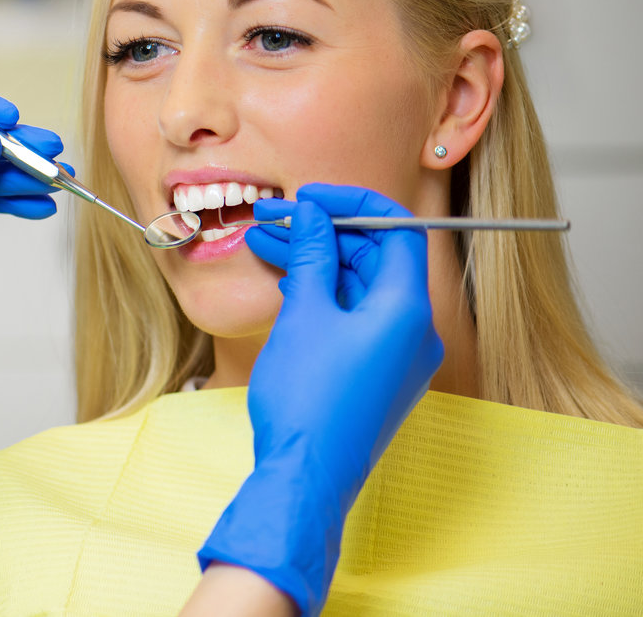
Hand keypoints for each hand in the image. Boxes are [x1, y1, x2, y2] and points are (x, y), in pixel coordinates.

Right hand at [198, 183, 442, 614]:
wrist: (304, 478)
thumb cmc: (307, 399)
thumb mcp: (305, 314)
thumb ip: (313, 256)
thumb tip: (313, 214)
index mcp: (407, 309)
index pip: (396, 229)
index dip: (351, 204)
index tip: (308, 198)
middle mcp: (413, 330)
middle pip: (376, 256)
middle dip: (323, 232)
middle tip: (272, 218)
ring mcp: (396, 355)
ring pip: (359, 287)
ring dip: (315, 261)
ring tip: (263, 242)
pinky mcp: (375, 373)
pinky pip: (354, 317)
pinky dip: (322, 294)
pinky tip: (282, 280)